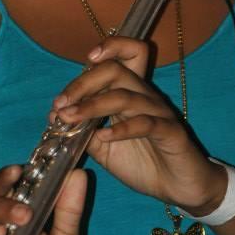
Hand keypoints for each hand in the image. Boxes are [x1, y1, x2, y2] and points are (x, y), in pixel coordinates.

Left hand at [52, 36, 224, 213]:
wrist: (178, 187)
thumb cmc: (143, 164)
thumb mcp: (105, 149)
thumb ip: (84, 131)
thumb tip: (56, 116)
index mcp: (132, 93)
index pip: (129, 53)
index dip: (111, 47)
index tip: (87, 58)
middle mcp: (146, 96)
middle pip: (117, 70)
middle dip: (84, 83)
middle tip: (61, 103)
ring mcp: (159, 113)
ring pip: (125, 96)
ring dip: (92, 106)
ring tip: (70, 119)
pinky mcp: (171, 133)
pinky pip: (146, 123)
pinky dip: (121, 129)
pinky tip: (103, 137)